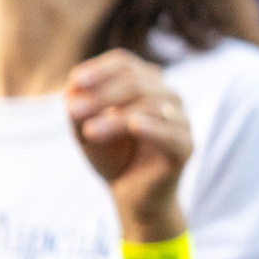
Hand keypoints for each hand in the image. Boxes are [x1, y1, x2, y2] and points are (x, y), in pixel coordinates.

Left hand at [66, 50, 192, 238]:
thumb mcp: (84, 128)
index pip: (125, 63)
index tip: (76, 81)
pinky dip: (153, 126)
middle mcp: (167, 96)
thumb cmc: (111, 155)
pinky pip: (171, 132)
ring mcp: (180, 119)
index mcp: (145, 84)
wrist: (133, 195)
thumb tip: (73, 89)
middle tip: (73, 112)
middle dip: (102, 95)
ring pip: (150, 104)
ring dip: (115, 117)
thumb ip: (77, 108)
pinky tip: (134, 126)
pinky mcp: (186, 146)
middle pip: (136, 81)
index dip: (100, 69)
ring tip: (88, 132)